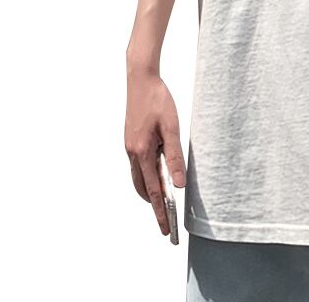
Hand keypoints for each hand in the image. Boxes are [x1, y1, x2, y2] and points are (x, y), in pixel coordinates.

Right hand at [124, 67, 186, 235]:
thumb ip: (175, 157)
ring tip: (164, 203)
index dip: (160, 212)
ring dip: (150, 191)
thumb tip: (178, 185)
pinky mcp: (131, 141)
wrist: (140, 79)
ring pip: (139, 178)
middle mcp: (132, 153)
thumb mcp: (172, 128)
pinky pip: (138, 166)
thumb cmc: (158, 100)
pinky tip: (158, 175)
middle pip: (142, 188)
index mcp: (142, 152)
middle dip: (154, 206)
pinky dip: (147, 176)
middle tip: (166, 222)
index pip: (153, 191)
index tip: (166, 230)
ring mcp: (130, 147)